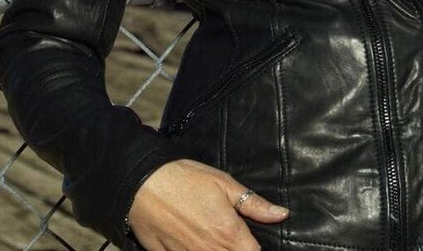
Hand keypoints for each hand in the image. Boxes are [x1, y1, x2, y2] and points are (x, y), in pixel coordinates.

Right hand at [126, 158, 289, 249]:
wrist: (142, 183)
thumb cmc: (184, 179)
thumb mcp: (224, 184)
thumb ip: (254, 204)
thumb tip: (281, 214)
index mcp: (229, 233)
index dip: (254, 247)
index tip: (251, 240)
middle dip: (236, 250)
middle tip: (228, 237)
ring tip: (212, 240)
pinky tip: (193, 244)